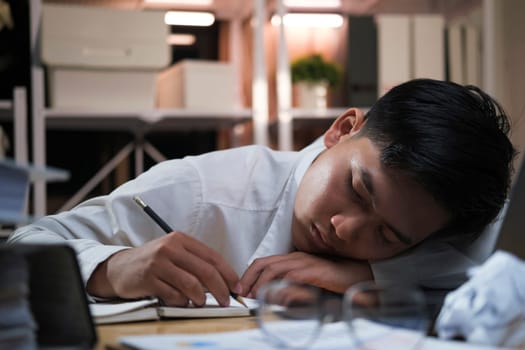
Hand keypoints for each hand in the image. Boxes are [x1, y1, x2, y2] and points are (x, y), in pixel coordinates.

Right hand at [87, 232, 239, 306]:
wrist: (120, 267)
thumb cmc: (153, 262)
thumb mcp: (174, 253)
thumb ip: (196, 261)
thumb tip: (224, 279)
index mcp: (181, 239)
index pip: (213, 256)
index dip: (228, 273)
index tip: (237, 287)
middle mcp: (170, 248)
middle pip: (205, 271)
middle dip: (221, 289)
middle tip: (226, 300)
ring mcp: (158, 263)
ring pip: (191, 285)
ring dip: (200, 299)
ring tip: (199, 302)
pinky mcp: (148, 279)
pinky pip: (174, 295)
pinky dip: (182, 302)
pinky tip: (180, 300)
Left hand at [239, 251, 372, 297]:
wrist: (359, 274)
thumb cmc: (335, 279)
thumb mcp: (309, 283)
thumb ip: (292, 287)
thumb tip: (274, 296)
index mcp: (294, 258)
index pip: (265, 262)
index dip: (250, 274)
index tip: (242, 288)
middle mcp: (297, 257)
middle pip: (264, 263)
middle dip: (249, 277)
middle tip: (241, 292)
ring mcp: (305, 263)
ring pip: (274, 269)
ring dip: (260, 283)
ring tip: (252, 295)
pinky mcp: (314, 271)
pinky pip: (291, 276)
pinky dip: (279, 285)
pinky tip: (272, 295)